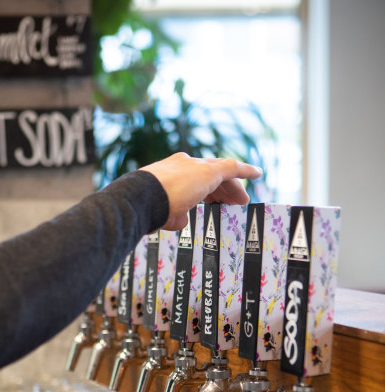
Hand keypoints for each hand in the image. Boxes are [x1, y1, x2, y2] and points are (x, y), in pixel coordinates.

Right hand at [140, 152, 262, 229]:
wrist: (143, 197)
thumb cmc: (149, 209)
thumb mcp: (164, 213)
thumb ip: (176, 214)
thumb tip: (184, 218)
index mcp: (170, 172)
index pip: (192, 179)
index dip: (204, 190)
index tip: (210, 200)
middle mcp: (184, 164)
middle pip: (209, 174)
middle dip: (221, 189)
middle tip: (230, 202)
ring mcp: (196, 165)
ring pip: (221, 173)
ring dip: (232, 187)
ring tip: (242, 201)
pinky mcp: (209, 170)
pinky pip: (232, 168)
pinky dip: (246, 170)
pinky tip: (258, 173)